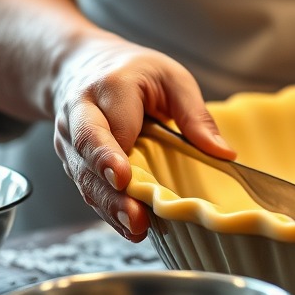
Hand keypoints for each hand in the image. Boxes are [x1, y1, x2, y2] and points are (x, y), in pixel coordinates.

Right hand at [0, 0, 233, 243]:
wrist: (78, 66)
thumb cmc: (132, 72)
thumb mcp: (171, 78)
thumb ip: (194, 114)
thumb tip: (224, 153)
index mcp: (109, 87)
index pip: (109, 123)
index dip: (111, 154)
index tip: (124, 176)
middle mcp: (80, 113)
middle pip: (87, 151)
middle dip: (108, 186)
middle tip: (133, 214)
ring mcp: (70, 140)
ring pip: (84, 176)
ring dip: (109, 206)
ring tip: (136, 227)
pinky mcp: (72, 161)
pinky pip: (88, 187)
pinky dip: (108, 210)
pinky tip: (130, 227)